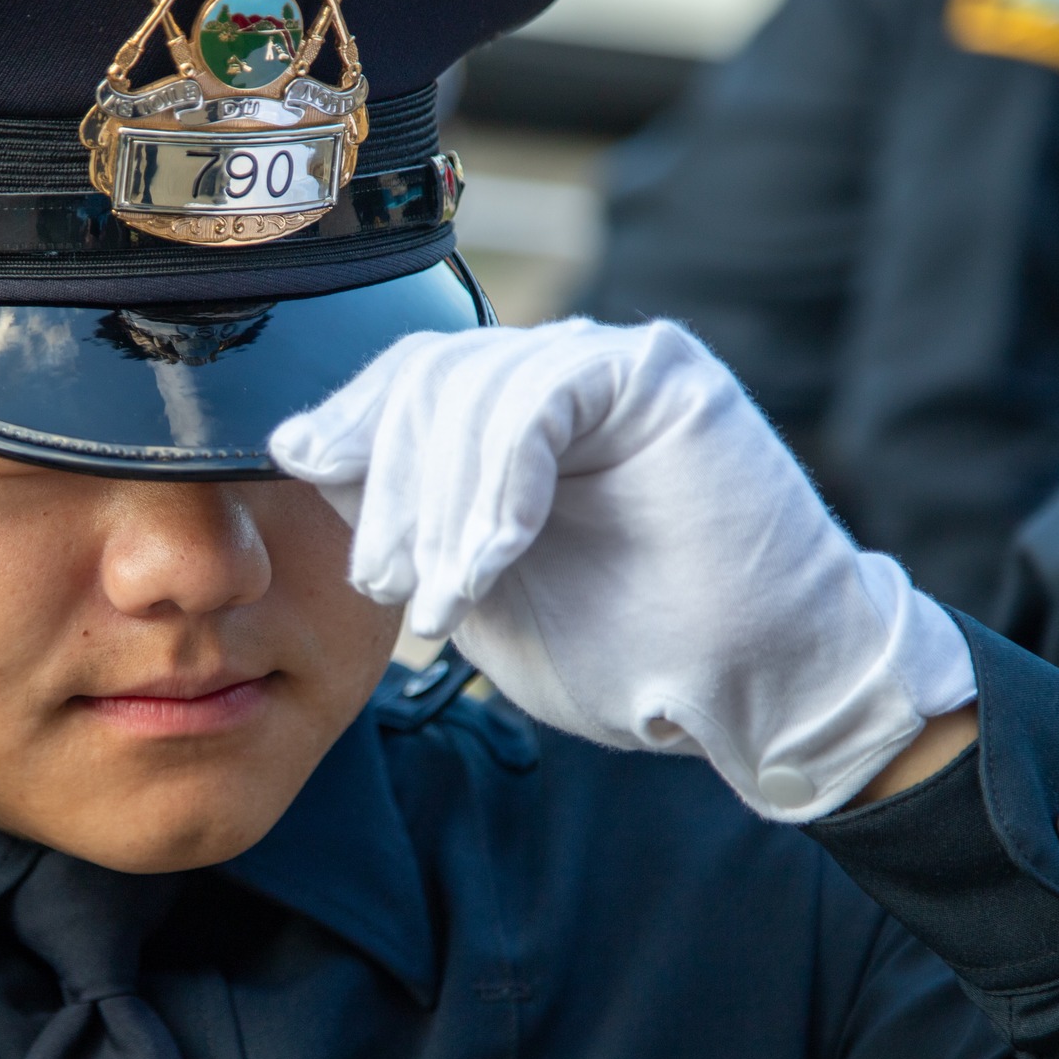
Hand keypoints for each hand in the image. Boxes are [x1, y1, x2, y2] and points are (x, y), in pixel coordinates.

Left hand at [270, 320, 978, 821]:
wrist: (758, 694)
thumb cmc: (628, 654)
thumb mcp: (477, 588)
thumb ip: (408, 520)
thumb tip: (306, 451)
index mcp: (515, 416)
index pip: (409, 382)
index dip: (350, 422)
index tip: (300, 465)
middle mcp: (561, 372)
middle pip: (428, 378)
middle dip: (390, 486)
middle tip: (388, 583)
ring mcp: (611, 364)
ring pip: (474, 392)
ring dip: (442, 508)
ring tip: (443, 599)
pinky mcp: (658, 373)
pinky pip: (539, 403)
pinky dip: (500, 488)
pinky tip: (494, 560)